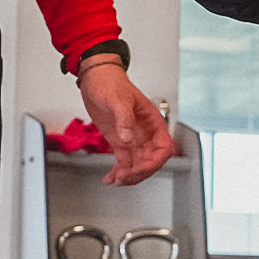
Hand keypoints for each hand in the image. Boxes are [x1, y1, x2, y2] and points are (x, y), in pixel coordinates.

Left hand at [76, 62, 175, 184]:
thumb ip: (124, 119)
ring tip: (115, 180)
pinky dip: (118, 171)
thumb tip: (128, 139)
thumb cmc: (111, 83)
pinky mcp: (120, 141)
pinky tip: (110, 177)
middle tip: (124, 178)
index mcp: (153, 123)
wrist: (96, 78)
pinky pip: (124, 161)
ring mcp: (133, 138)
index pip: (163, 149)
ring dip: (129, 175)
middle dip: (139, 172)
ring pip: (138, 164)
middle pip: (151, 160)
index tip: (141, 169)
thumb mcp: (118, 99)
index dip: (155, 162)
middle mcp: (145, 133)